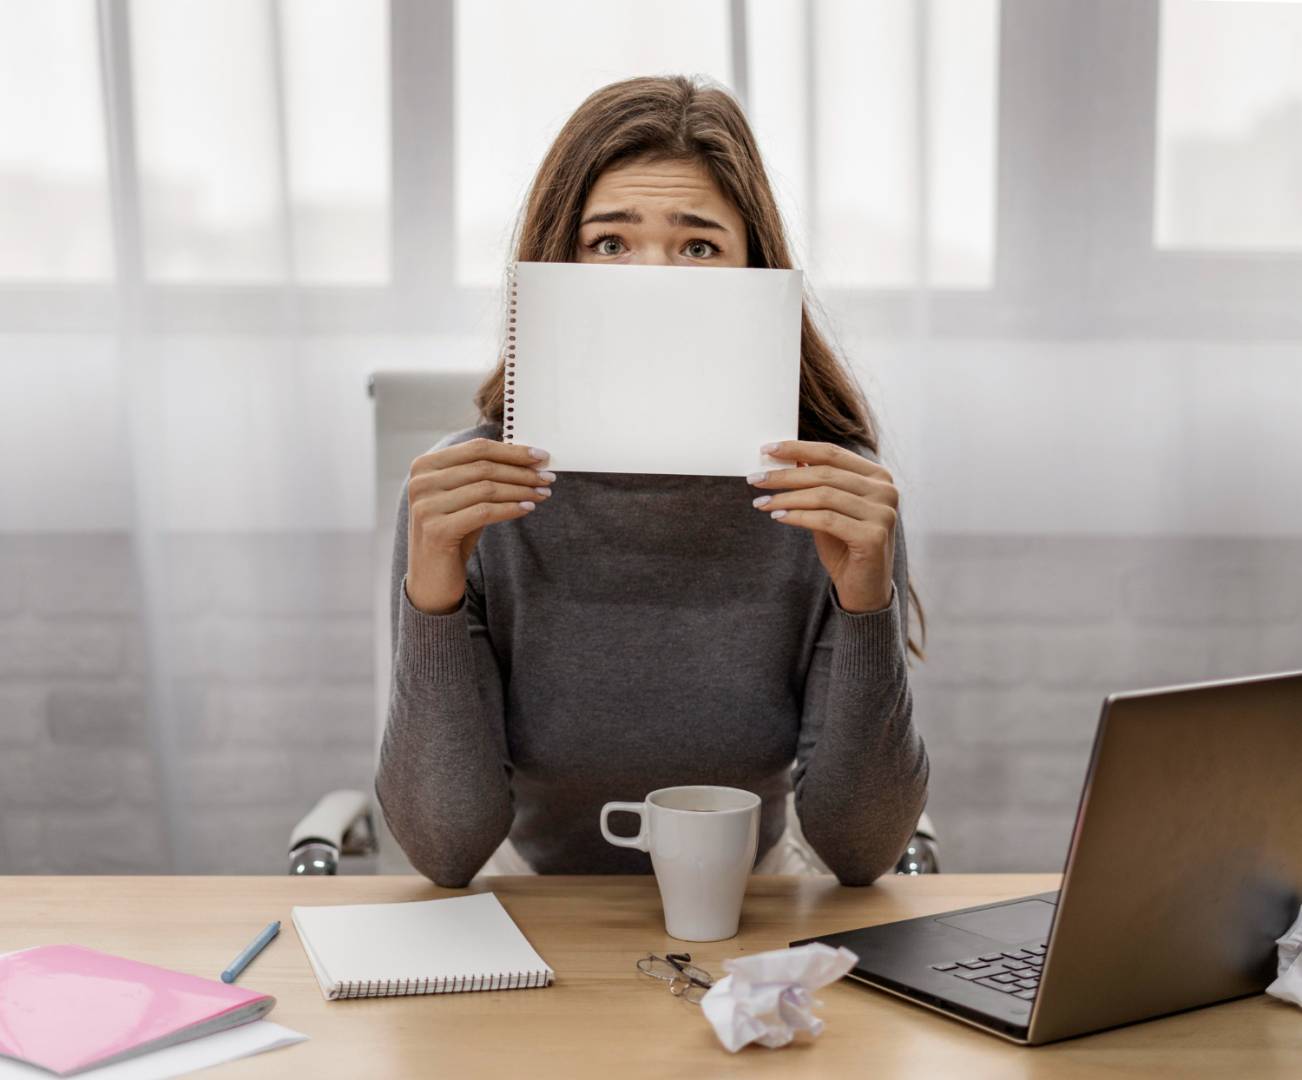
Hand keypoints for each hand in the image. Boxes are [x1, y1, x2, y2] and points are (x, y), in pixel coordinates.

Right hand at [406, 437, 554, 613]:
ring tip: (542, 493)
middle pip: (483, 467)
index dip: (512, 451)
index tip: (541, 455)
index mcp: (425, 466)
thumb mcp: (465, 498)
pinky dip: (510, 509)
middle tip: (547, 477)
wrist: (431, 578)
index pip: (476, 448)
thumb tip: (527, 459)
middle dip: (521, 471)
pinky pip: (484, 512)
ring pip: (486, 489)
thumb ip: (483, 476)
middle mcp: (420, 482)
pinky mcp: (436, 530)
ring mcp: (425, 506)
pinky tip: (528, 509)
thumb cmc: (453, 532)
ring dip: (520, 490)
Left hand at [748, 440, 896, 613]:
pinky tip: (777, 516)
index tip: (767, 450)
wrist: (864, 589)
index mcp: (878, 477)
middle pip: (825, 473)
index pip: (833, 453)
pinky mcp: (873, 536)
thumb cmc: (845, 547)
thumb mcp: (829, 509)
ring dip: (786, 497)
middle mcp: (886, 491)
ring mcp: (883, 513)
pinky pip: (826, 519)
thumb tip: (790, 458)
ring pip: (823, 495)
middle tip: (755, 478)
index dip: (798, 448)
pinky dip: (797, 516)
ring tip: (760, 502)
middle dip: (785, 475)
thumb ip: (816, 484)